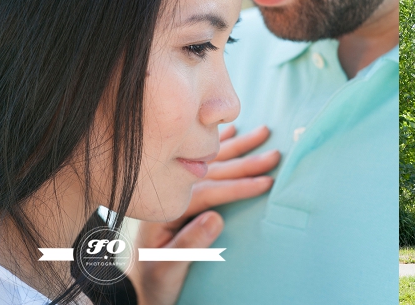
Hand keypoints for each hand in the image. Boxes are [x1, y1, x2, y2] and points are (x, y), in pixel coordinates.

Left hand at [127, 125, 279, 304]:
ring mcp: (176, 184)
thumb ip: (189, 244)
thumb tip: (217, 218)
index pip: (208, 191)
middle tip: (275, 155)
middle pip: (213, 170)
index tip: (266, 183)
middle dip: (246, 162)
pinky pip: (204, 160)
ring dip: (239, 146)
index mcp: (166, 206)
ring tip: (264, 133)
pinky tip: (233, 132)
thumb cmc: (155, 277)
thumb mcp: (167, 267)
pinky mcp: (182, 184)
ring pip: (212, 160)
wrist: (139, 282)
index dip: (238, 187)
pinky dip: (220, 144)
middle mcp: (170, 188)